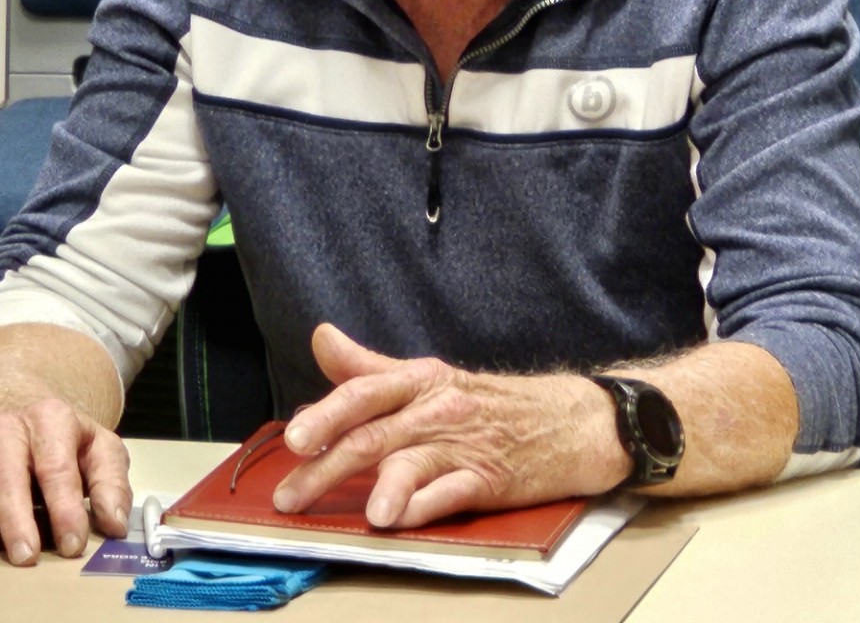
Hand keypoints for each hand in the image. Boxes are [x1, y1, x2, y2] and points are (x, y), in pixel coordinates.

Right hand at [0, 396, 131, 564]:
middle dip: (16, 519)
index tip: (73, 543)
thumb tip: (114, 522)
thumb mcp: (100, 448)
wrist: (20, 405)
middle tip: (25, 557)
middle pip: (6, 476)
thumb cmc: (64, 439)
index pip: (56, 467)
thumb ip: (112, 482)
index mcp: (49, 419)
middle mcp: (6, 430)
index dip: (65, 508)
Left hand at [269, 324, 628, 528]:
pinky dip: (426, 506)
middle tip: (291, 494)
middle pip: (375, 436)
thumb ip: (370, 366)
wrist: (568, 420)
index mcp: (420, 381)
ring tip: (368, 512)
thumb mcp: (430, 377)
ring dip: (386, 489)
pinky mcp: (489, 481)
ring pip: (414, 464)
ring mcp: (464, 447)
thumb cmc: (491, 402)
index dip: (326, 414)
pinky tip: (403, 519)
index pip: (364, 392)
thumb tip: (321, 339)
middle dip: (327, 467)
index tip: (293, 438)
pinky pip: (453, 493)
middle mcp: (438, 410)